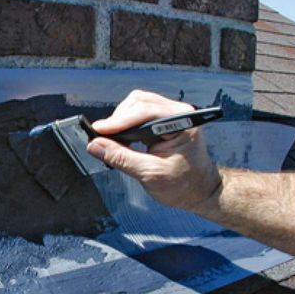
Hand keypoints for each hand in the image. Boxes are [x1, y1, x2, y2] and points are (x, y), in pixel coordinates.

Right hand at [86, 90, 220, 210]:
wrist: (199, 191)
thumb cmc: (183, 185)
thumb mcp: (150, 174)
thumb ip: (121, 158)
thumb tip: (95, 145)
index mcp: (182, 122)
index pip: (145, 111)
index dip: (120, 121)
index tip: (99, 131)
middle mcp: (177, 112)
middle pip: (139, 102)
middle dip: (119, 119)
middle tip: (103, 138)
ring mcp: (170, 115)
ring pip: (137, 105)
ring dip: (121, 121)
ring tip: (113, 141)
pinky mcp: (163, 121)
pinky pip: (139, 114)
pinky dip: (127, 125)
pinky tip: (122, 139)